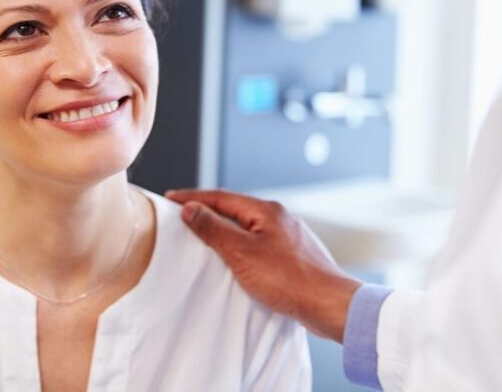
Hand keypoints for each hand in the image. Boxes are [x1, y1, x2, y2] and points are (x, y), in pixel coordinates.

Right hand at [165, 189, 359, 340]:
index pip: (221, 197)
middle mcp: (280, 218)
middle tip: (183, 215)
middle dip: (208, 212)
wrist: (330, 304)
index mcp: (266, 211)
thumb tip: (191, 209)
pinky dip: (242, 246)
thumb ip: (214, 229)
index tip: (171, 199)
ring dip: (225, 230)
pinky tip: (237, 260)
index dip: (193, 198)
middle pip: (235, 209)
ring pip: (249, 227)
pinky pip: (260, 244)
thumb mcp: (242, 253)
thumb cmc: (289, 279)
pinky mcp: (294, 256)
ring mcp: (289, 237)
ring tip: (204, 236)